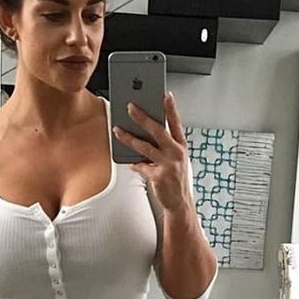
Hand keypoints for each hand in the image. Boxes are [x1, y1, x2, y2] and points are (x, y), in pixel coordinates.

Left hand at [113, 92, 191, 213]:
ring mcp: (168, 164)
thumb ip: (165, 147)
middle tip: (130, 107)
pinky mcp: (159, 176)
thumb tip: (146, 133)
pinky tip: (132, 163)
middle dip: (142, 117)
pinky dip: (135, 164)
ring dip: (128, 138)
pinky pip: (141, 166)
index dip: (171, 109)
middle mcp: (176, 153)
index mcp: (181, 146)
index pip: (176, 123)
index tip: (165, 95)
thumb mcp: (176, 160)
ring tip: (117, 130)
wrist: (180, 203)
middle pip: (157, 130)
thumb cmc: (176, 179)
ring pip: (144, 147)